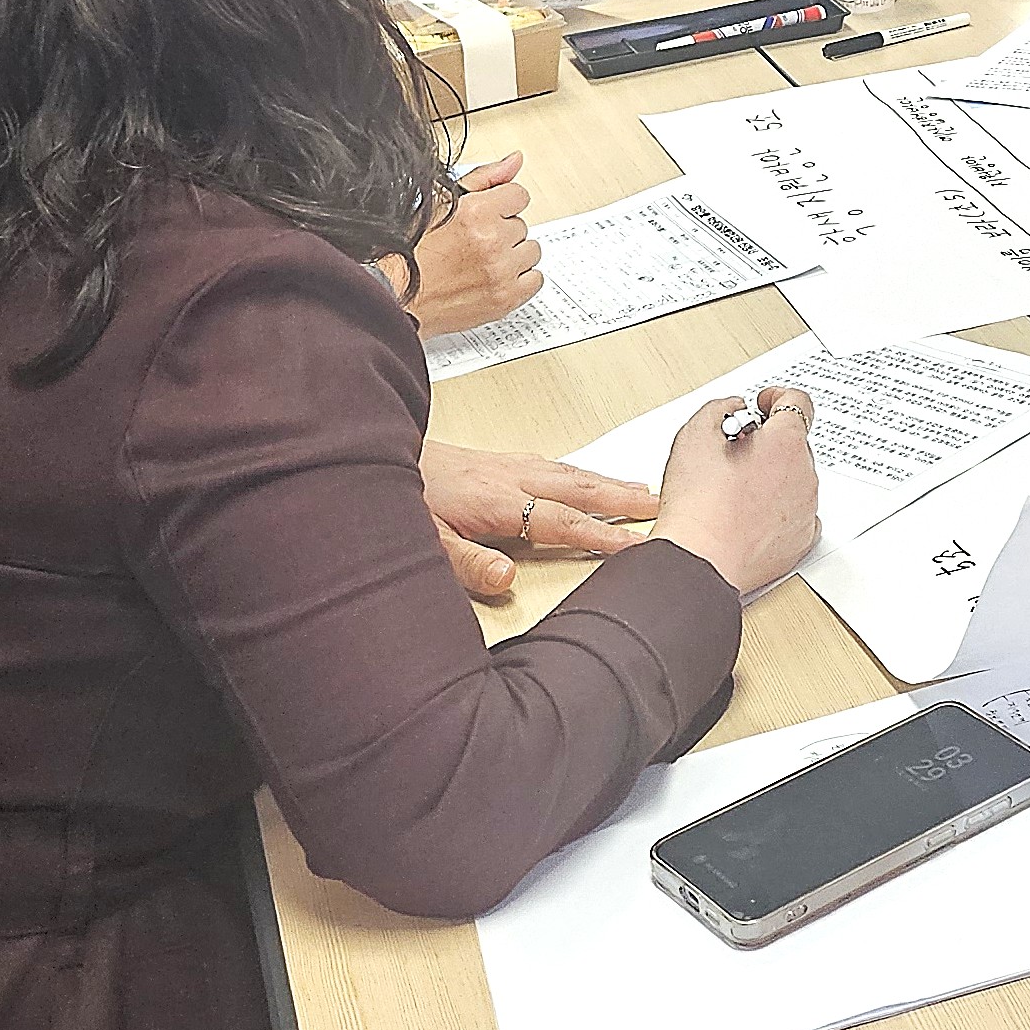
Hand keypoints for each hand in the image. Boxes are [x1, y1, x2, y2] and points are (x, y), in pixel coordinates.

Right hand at [400, 153, 539, 334]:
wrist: (394, 293)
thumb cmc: (408, 250)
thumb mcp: (441, 201)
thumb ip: (485, 178)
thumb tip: (514, 160)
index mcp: (478, 212)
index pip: (519, 196)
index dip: (500, 205)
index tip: (486, 217)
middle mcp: (492, 242)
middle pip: (521, 225)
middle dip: (501, 231)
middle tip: (472, 243)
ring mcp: (501, 272)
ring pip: (530, 251)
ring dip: (512, 255)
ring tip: (481, 261)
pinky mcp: (505, 299)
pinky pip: (535, 280)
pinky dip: (519, 279)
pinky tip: (495, 277)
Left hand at [415, 440, 656, 599]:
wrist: (368, 450)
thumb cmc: (396, 496)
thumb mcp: (423, 541)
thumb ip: (466, 563)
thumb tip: (507, 579)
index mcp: (497, 502)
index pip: (563, 522)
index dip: (604, 536)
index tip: (639, 545)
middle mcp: (507, 478)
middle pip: (577, 488)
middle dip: (623, 500)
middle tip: (661, 506)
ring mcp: (500, 466)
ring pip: (567, 472)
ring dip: (606, 482)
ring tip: (638, 489)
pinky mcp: (489, 461)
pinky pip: (549, 463)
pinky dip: (577, 469)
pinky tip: (578, 473)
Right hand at [651, 386, 821, 596]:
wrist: (700, 560)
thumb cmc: (698, 504)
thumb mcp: (695, 434)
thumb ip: (719, 408)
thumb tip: (731, 408)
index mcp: (785, 443)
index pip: (797, 402)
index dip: (777, 398)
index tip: (764, 404)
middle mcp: (804, 474)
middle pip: (794, 444)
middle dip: (768, 443)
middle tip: (736, 453)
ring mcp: (806, 509)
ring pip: (795, 480)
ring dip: (774, 477)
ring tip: (736, 489)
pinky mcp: (801, 541)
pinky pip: (797, 515)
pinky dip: (779, 511)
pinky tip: (751, 515)